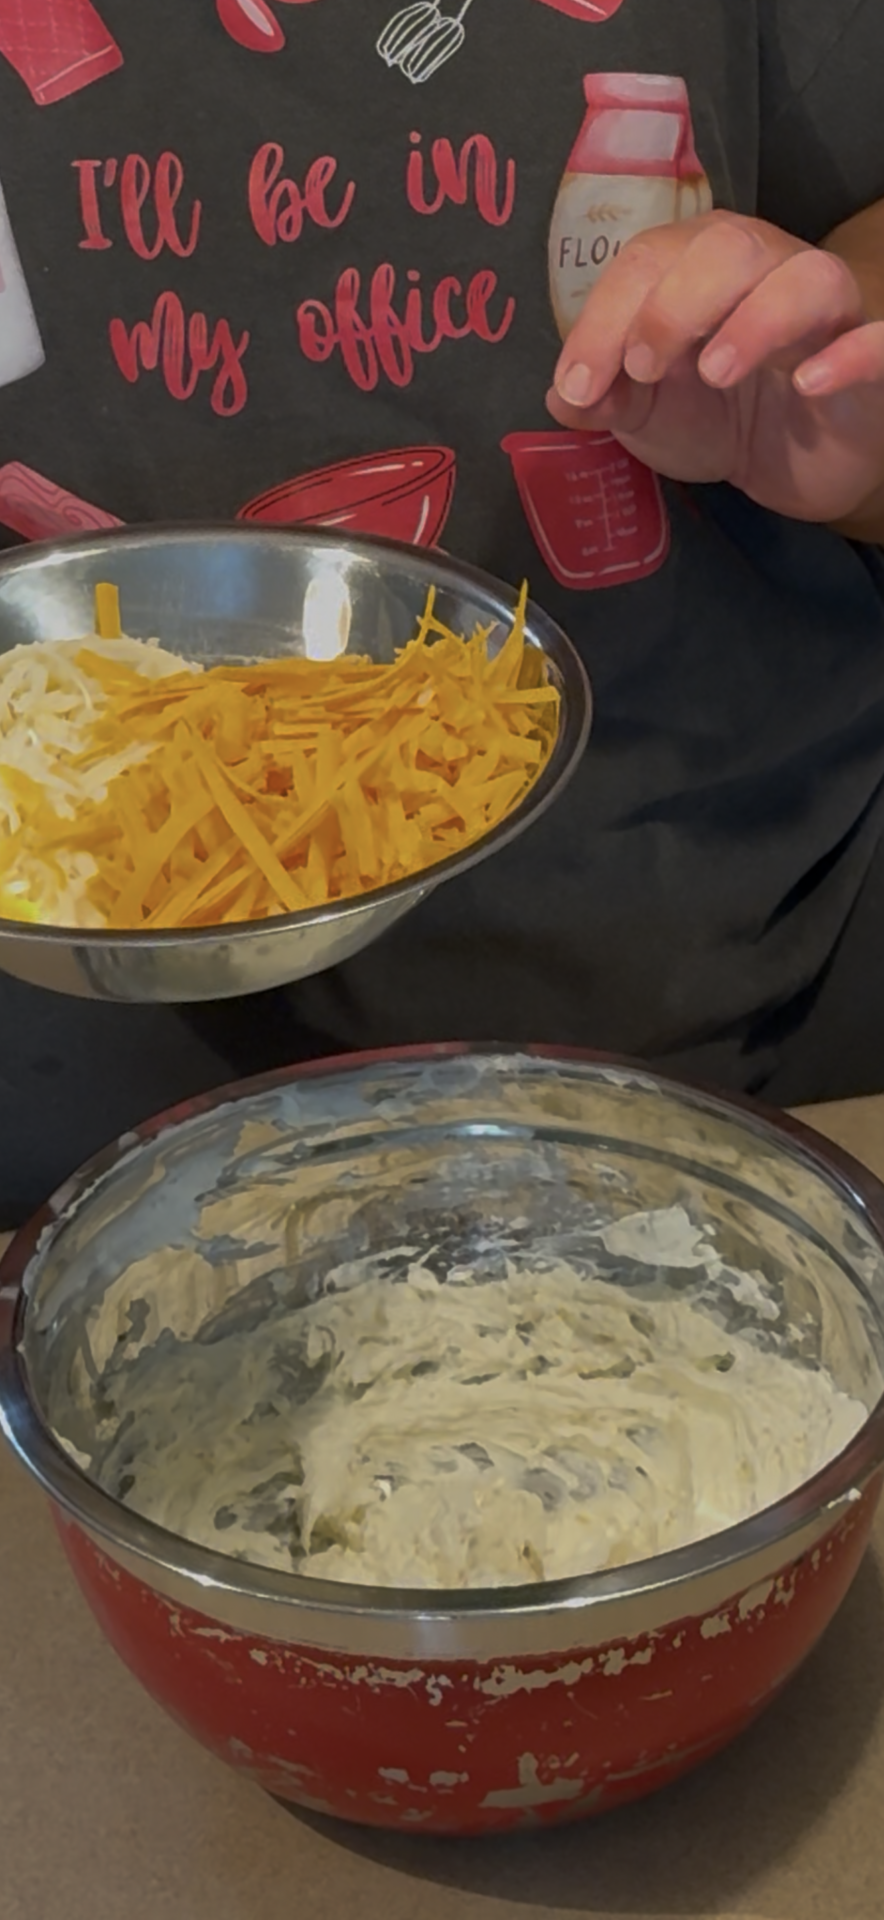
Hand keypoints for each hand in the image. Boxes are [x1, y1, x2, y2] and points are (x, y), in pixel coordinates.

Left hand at [549, 210, 883, 524]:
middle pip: (727, 246)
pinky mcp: (870, 359)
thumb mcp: (647, 413)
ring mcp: (824, 312)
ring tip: (714, 372)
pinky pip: (878, 338)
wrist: (795, 464)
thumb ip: (604, 398)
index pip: (649, 262)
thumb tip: (563, 396)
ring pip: (807, 278)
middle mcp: (766, 270)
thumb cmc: (720, 416)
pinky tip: (809, 382)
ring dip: (754, 319)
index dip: (605, 318)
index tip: (579, 384)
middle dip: (673, 304)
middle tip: (644, 369)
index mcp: (699, 268)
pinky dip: (850, 354)